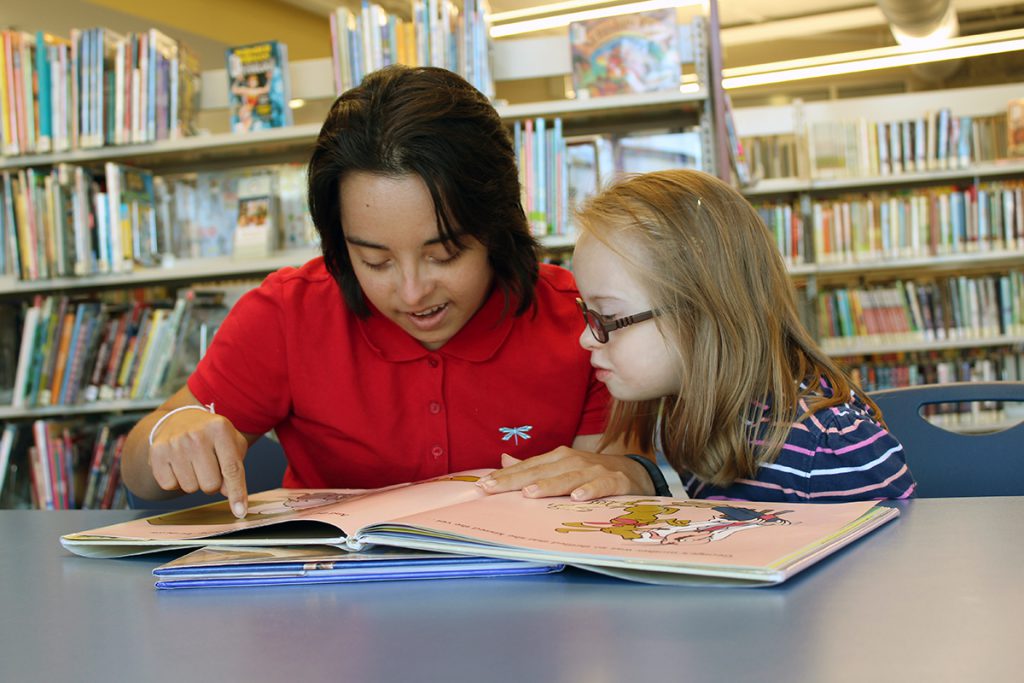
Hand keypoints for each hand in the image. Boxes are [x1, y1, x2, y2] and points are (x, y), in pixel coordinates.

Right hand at [148, 408, 249, 517]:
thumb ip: (235, 468)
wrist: (180, 419)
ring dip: (195, 482)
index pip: (232, 469)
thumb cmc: (213, 436)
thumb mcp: (232, 443)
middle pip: (211, 485)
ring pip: (190, 488)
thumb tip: (227, 494)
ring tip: (193, 463)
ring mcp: (175, 443)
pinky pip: (169, 486)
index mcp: (220, 429)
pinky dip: (176, 481)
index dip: (237, 493)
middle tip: (209, 468)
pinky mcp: (157, 452)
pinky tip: (179, 465)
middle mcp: (197, 435)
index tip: (240, 512)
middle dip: (213, 484)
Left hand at [476, 448, 654, 500]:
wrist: (635, 472)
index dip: (505, 476)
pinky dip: (589, 490)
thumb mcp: (562, 468)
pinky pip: (601, 486)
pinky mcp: (615, 481)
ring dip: (549, 485)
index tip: (483, 485)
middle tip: (493, 489)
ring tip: (529, 493)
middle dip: (516, 480)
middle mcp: (574, 461)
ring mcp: (595, 470)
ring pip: (568, 478)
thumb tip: (504, 459)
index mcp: (558, 458)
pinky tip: (577, 498)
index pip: (527, 467)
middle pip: (541, 472)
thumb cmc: (592, 473)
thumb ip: (534, 467)